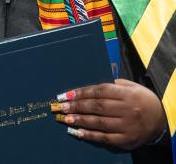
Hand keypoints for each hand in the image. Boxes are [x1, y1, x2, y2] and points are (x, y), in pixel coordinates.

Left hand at [52, 79, 166, 149]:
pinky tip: (77, 132)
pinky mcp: (127, 140)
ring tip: (64, 118)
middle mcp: (127, 110)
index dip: (81, 92)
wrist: (161, 119)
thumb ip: (111, 83)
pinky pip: (105, 138)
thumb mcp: (130, 86)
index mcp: (127, 94)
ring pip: (99, 123)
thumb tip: (87, 82)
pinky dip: (90, 135)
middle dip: (76, 106)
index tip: (65, 95)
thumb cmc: (140, 99)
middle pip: (97, 107)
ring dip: (79, 120)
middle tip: (60, 107)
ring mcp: (127, 126)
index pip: (99, 91)